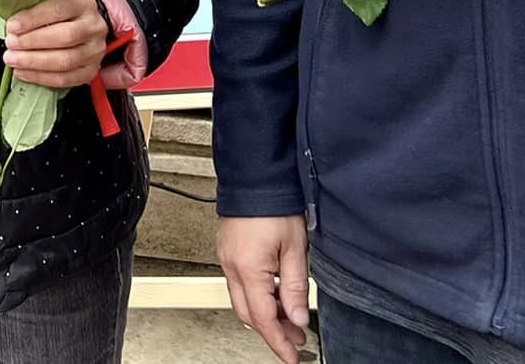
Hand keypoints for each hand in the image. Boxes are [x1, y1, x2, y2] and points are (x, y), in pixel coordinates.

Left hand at [3, 0, 107, 88]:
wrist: (86, 25)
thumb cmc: (62, 12)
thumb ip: (34, 7)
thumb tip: (11, 20)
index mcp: (83, 3)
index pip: (58, 9)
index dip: (33, 19)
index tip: (12, 26)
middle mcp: (93, 27)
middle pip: (64, 37)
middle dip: (32, 42)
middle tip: (10, 43)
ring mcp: (94, 51)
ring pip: (65, 61)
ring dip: (33, 62)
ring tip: (12, 59)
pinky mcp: (90, 71)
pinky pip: (65, 79)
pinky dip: (40, 77)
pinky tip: (23, 72)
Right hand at [218, 214, 310, 362]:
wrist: (255, 178)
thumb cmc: (274, 206)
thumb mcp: (295, 249)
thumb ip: (296, 288)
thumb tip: (298, 318)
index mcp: (248, 269)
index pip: (263, 318)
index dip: (278, 342)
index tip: (291, 357)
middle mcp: (232, 266)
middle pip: (248, 314)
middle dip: (272, 331)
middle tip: (296, 339)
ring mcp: (226, 259)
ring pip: (243, 300)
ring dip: (265, 314)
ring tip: (289, 317)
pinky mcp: (227, 251)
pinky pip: (239, 284)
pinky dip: (256, 296)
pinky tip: (274, 294)